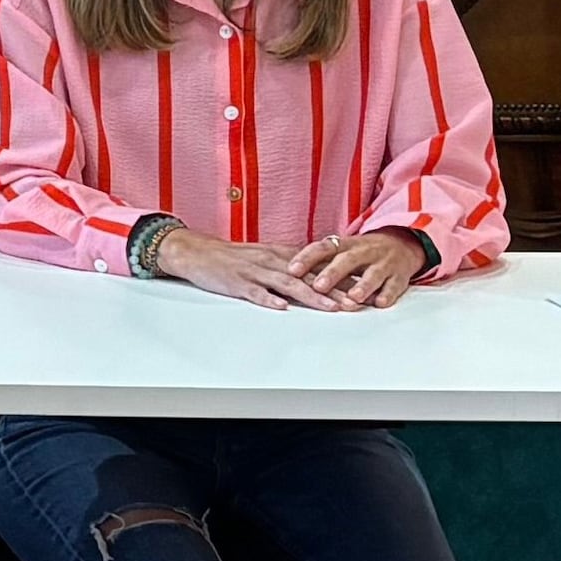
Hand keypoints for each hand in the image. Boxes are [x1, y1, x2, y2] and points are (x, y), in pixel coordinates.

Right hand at [148, 229, 355, 311]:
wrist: (197, 252)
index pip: (318, 267)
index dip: (341, 279)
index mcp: (282, 255)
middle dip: (335, 291)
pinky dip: (268, 299)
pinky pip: (254, 291)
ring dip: (311, 297)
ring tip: (330, 308)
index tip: (363, 290)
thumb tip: (318, 278)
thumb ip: (291, 267)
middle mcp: (273, 261)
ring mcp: (255, 271)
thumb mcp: (266, 258)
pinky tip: (281, 307)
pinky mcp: (237, 282)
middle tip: (357, 303)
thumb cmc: (233, 258)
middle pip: (309, 277)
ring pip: (288, 284)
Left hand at [282, 230, 430, 310]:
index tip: (291, 270)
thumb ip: (318, 262)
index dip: (307, 258)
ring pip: (373, 273)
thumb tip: (285, 273)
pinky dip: (388, 294)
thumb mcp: (341, 252)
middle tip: (318, 286)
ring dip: (362, 286)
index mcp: (346, 244)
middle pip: (348, 260)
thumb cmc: (362, 252)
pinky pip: (394, 285)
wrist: (402, 244)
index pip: (323, 247)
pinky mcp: (399, 276)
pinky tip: (380, 303)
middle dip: (333, 273)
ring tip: (352, 298)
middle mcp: (364, 251)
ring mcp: (383, 263)